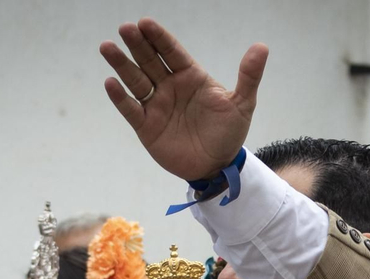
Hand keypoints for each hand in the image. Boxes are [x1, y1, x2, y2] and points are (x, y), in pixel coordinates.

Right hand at [99, 19, 267, 182]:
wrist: (217, 165)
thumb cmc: (228, 132)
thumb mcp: (242, 104)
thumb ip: (248, 76)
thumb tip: (262, 46)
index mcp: (190, 77)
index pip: (172, 52)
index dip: (159, 38)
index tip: (145, 22)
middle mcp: (170, 87)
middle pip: (150, 61)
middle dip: (138, 45)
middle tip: (125, 28)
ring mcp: (156, 105)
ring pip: (136, 80)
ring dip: (121, 65)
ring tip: (107, 47)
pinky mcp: (146, 126)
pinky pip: (131, 109)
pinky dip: (120, 97)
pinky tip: (110, 82)